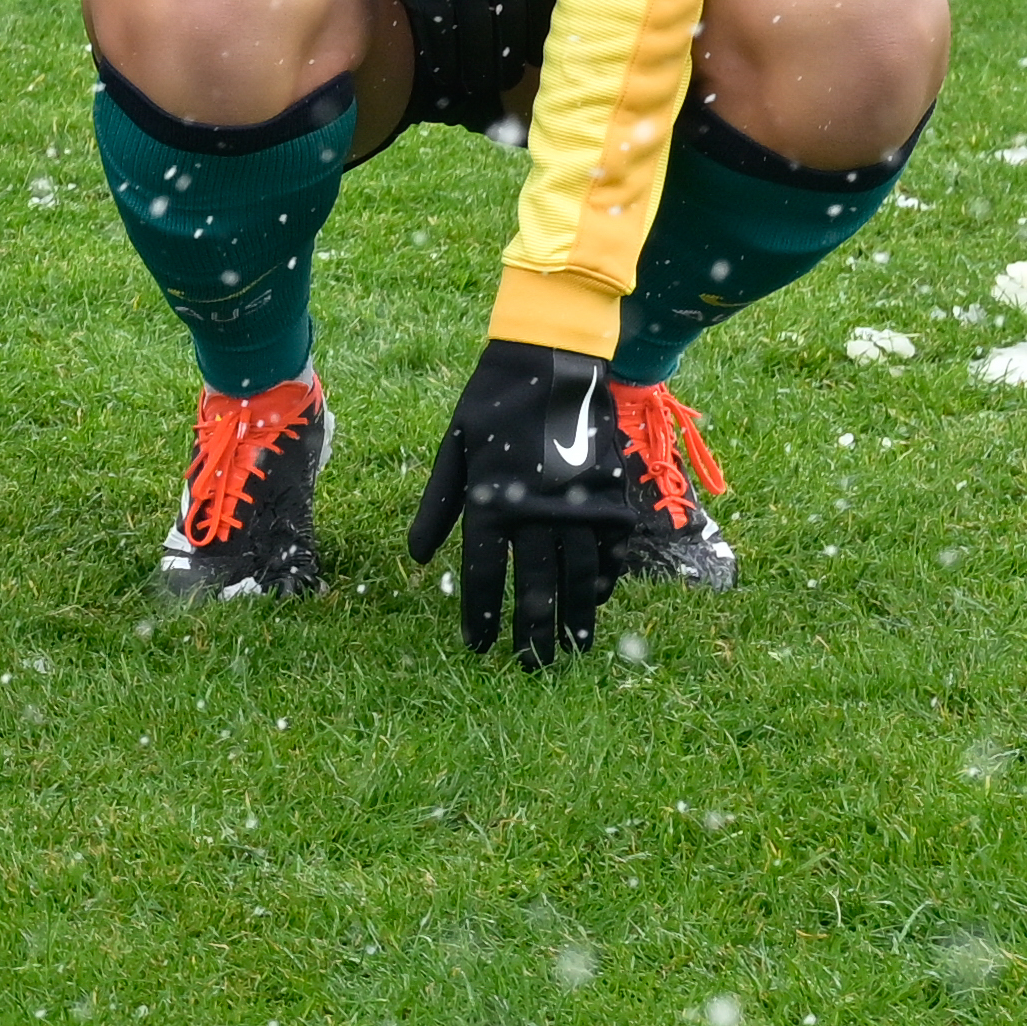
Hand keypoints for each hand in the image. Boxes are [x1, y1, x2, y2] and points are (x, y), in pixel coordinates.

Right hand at [319, 0, 552, 129]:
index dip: (540, 30)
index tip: (537, 52)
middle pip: (512, 21)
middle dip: (510, 56)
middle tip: (507, 80)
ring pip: (478, 34)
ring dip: (477, 67)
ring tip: (475, 87)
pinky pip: (440, 31)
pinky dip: (443, 58)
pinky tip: (443, 75)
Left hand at [403, 342, 631, 669]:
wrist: (550, 359)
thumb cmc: (492, 403)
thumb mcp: (454, 448)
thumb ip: (437, 505)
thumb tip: (416, 557)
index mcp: (489, 501)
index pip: (480, 574)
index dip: (479, 615)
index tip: (478, 647)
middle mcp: (533, 510)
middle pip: (532, 585)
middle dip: (531, 630)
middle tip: (532, 666)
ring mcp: (576, 502)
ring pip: (577, 574)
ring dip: (576, 615)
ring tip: (574, 648)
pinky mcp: (609, 491)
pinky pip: (610, 546)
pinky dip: (607, 576)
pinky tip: (601, 599)